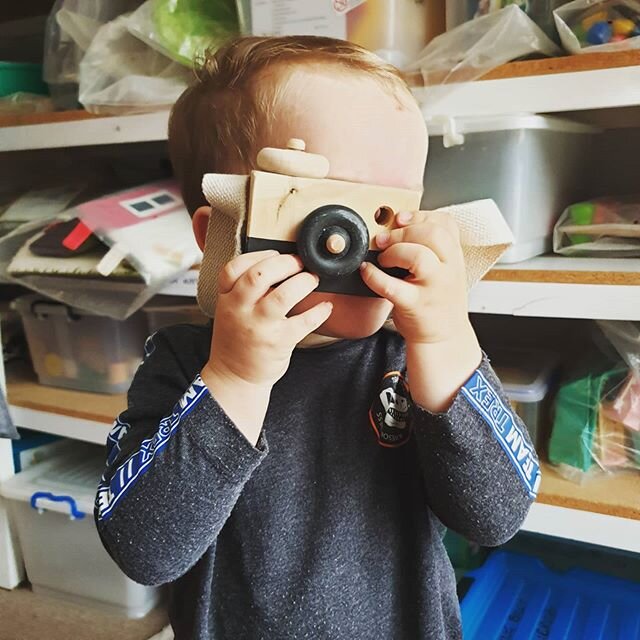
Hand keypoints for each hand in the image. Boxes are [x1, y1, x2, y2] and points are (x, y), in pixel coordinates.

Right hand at [201, 250, 331, 444]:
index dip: (257, 255)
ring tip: (312, 279)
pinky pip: (304, 321)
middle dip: (285, 262)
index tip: (275, 253)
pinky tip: (326, 307)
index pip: (234, 268)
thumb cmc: (236, 341)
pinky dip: (319, 311)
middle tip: (299, 262)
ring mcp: (260, 326)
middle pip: (260, 275)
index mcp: (227, 299)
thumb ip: (243, 290)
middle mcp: (240, 310)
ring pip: (284, 295)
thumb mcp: (229, 311)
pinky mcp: (279, 342)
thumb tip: (276, 266)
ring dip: (304, 282)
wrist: (234, 377)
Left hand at [360, 210, 468, 345]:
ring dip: (394, 250)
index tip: (401, 219)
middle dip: (403, 231)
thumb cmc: (438, 301)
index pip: (445, 223)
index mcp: (455, 257)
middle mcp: (449, 269)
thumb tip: (398, 224)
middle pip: (433, 234)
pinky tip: (366, 271)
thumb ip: (432, 248)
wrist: (444, 338)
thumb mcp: (445, 269)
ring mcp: (434, 288)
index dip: (420, 215)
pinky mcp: (416, 305)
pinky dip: (374, 275)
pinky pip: (392, 286)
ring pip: (418, 255)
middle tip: (384, 239)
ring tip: (383, 258)